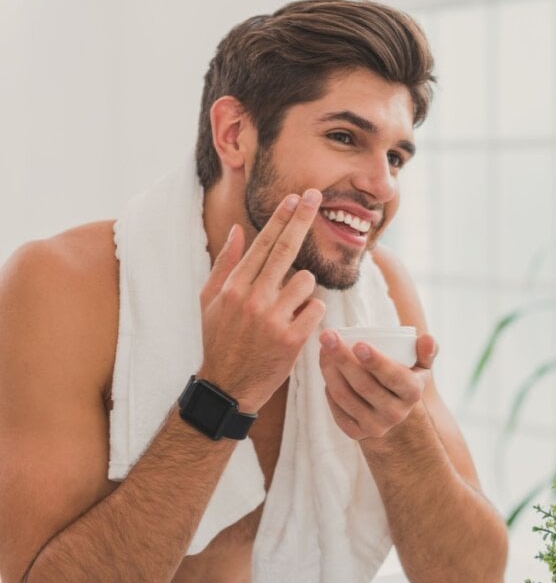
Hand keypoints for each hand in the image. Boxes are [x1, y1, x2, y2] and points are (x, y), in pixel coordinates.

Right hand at [196, 189, 325, 411]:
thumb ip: (227, 264)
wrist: (226, 386)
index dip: (281, 219)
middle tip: (315, 196)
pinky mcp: (292, 339)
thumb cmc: (219, 340)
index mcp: (234, 287)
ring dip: (304, 290)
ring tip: (289, 307)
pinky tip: (298, 323)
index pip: (263, 244)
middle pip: (286, 250)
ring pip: (307, 281)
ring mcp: (273, 318)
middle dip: (302, 220)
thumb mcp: (211, 301)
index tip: (296, 198)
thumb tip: (240, 230)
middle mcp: (253, 298)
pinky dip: (312, 313)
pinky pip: (316, 309)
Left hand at [319, 331, 437, 440]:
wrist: (395, 416)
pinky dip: (329, 389)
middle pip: (364, 385)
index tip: (358, 344)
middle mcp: (395, 413)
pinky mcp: (357, 434)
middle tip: (328, 336)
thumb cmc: (405, 380)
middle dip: (343, 359)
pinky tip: (327, 370)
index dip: (376, 361)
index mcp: (412, 393)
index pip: (393, 377)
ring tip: (323, 349)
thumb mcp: (421, 368)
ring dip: (330, 370)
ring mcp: (375, 426)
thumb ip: (426, 351)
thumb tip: (427, 338)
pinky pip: (337, 410)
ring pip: (345, 396)